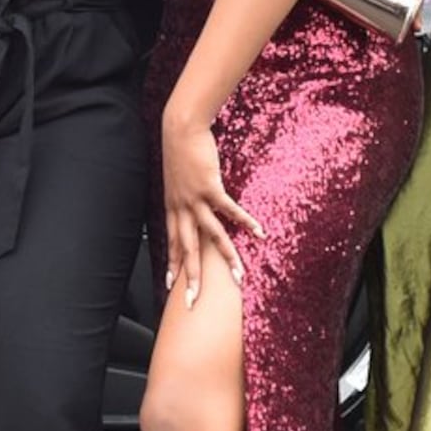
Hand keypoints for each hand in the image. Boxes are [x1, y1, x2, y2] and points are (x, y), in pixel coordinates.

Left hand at [158, 115, 262, 309]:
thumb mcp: (178, 178)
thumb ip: (184, 194)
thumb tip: (193, 201)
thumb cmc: (181, 150)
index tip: (171, 285)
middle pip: (187, 249)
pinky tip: (259, 232)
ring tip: (239, 276)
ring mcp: (195, 199)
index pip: (173, 243)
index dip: (173, 264)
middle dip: (190, 277)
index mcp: (173, 207)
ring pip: (211, 235)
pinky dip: (245, 221)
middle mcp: (182, 208)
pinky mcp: (210, 187)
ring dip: (226, 257)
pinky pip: (229, 210)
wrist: (180, 129)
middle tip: (193, 301)